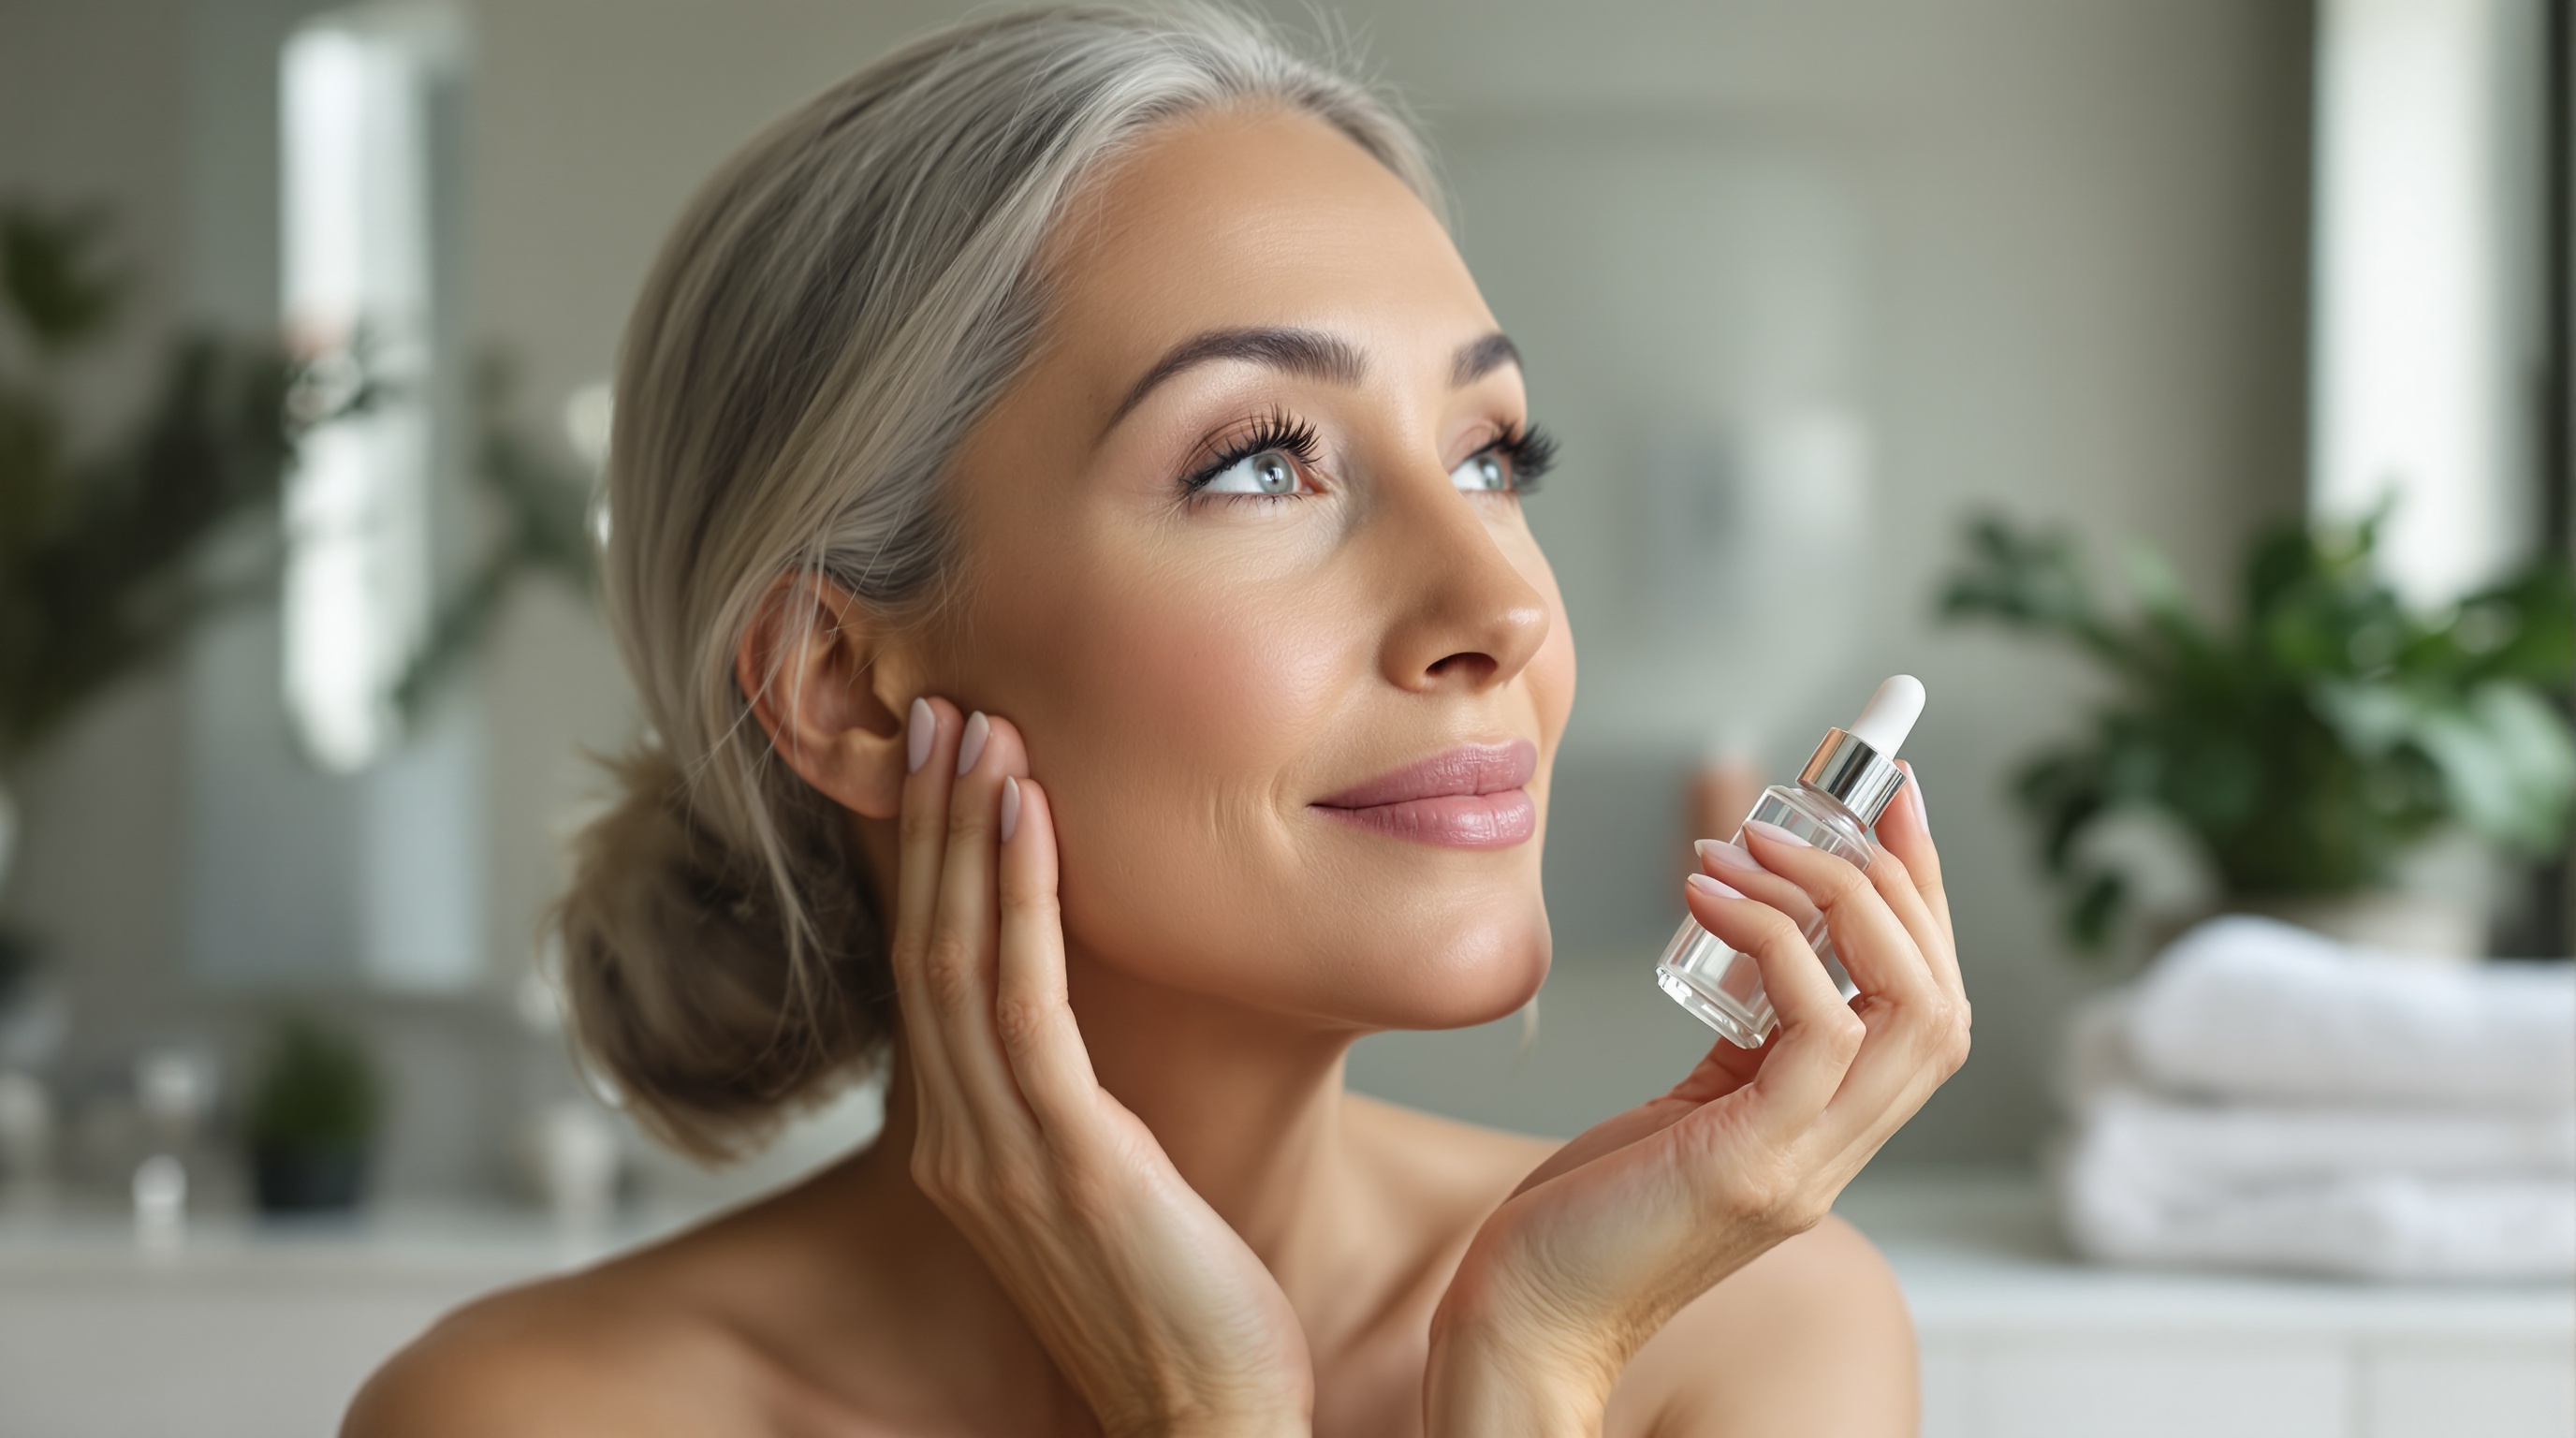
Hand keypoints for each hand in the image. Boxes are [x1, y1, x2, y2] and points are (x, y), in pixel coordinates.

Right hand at [891, 699, 1312, 1437]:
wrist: (1210, 1423)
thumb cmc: (1186, 1313)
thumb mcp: (1120, 1192)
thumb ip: (1088, 1114)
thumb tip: (1113, 1037)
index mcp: (968, 1152)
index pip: (929, 977)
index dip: (932, 864)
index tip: (947, 767)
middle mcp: (962, 1147)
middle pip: (925, 947)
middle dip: (934, 821)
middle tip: (943, 707)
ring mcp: (1002, 1156)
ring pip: (958, 957)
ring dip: (967, 831)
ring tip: (979, 726)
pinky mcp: (1066, 1162)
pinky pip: (1021, 1002)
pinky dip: (1018, 895)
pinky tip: (1029, 812)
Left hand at [1426, 768, 1967, 1433]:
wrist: (1527, 1325)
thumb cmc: (1582, 1218)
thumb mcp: (1681, 1111)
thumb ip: (1738, 1043)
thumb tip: (1744, 931)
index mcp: (1831, 1132)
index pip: (1926, 1003)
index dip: (1921, 898)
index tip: (1887, 802)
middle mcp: (1840, 1151)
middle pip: (1942, 997)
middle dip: (1902, 880)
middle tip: (1836, 799)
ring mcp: (1807, 1165)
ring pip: (1911, 1007)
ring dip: (1842, 897)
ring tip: (1757, 840)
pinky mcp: (1751, 1167)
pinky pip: (1816, 1027)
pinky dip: (1777, 940)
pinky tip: (1708, 891)